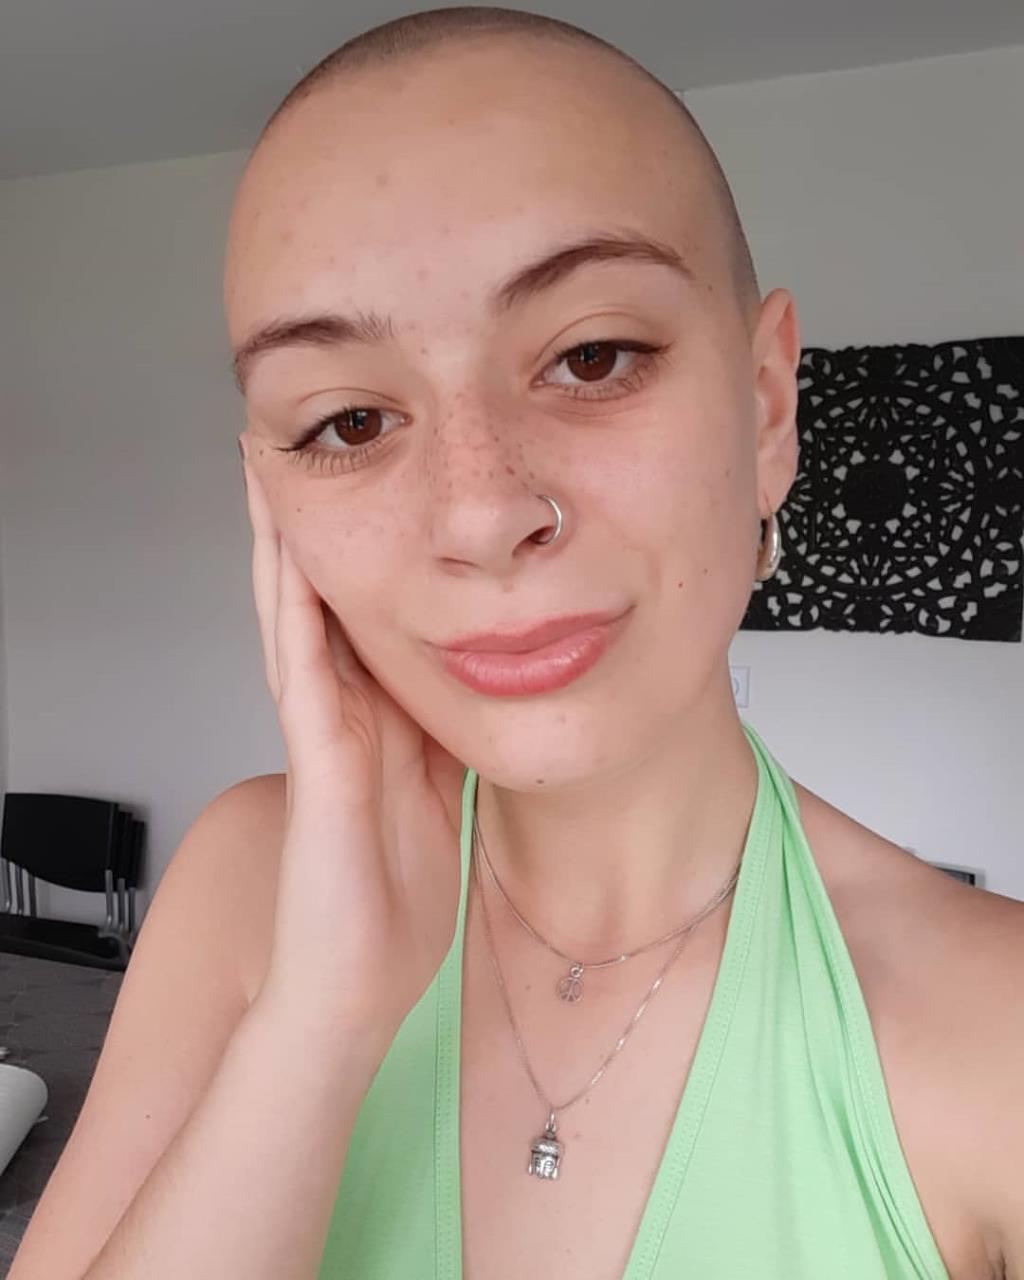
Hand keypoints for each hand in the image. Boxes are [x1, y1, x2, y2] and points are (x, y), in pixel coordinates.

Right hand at [239, 444, 465, 1045]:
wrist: (356, 986)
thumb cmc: (393, 903)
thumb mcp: (440, 795)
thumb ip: (448, 737)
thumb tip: (483, 688)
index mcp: (377, 720)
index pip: (365, 614)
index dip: (365, 548)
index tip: (373, 481)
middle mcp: (342, 714)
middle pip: (321, 599)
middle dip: (313, 528)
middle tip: (306, 450)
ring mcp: (322, 734)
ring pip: (295, 617)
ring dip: (286, 545)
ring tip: (274, 470)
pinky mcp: (317, 763)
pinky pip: (303, 671)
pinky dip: (295, 610)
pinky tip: (292, 555)